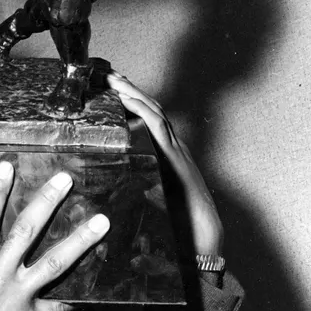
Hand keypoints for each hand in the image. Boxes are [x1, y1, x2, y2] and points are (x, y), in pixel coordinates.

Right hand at [0, 161, 109, 310]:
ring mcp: (20, 297)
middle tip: (65, 180)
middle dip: (47, 202)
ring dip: (80, 240)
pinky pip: (60, 305)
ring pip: (55, 261)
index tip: (7, 166)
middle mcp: (0, 275)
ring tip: (100, 222)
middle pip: (27, 230)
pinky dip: (75, 297)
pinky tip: (96, 292)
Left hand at [107, 72, 223, 259]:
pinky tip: (125, 100)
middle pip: (150, 108)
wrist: (203, 238)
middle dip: (129, 88)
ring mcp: (176, 150)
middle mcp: (172, 146)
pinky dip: (141, 110)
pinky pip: (158, 127)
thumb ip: (132, 185)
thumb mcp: (147, 198)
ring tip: (113, 78)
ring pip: (154, 111)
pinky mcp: (175, 158)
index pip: (147, 118)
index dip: (130, 100)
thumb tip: (110, 183)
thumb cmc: (177, 222)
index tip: (111, 86)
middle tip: (107, 72)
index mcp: (165, 154)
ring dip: (133, 92)